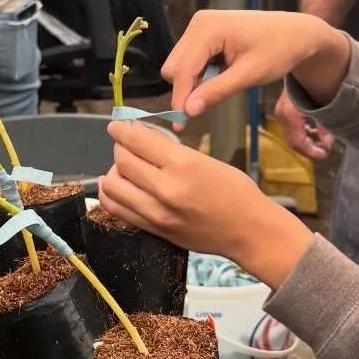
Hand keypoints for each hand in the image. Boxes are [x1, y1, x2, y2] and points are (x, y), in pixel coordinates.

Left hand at [99, 121, 311, 289]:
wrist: (249, 232)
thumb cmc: (236, 192)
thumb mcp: (208, 161)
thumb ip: (174, 153)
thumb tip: (145, 142)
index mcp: (183, 165)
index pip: (138, 141)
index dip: (122, 130)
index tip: (116, 126)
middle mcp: (165, 189)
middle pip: (122, 161)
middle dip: (120, 148)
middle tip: (126, 145)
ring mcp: (157, 213)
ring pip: (112, 186)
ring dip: (112, 171)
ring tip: (123, 168)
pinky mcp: (154, 230)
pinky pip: (117, 209)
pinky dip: (109, 195)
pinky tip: (114, 187)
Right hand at [164, 10, 350, 119]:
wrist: (296, 32)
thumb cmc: (279, 51)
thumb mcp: (250, 75)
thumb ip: (217, 91)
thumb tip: (188, 111)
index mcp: (208, 28)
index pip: (182, 70)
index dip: (180, 99)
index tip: (180, 125)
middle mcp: (198, 22)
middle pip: (174, 67)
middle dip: (185, 90)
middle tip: (208, 106)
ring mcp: (199, 25)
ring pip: (179, 65)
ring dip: (193, 83)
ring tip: (223, 85)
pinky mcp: (203, 32)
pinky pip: (189, 60)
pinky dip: (199, 75)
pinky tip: (221, 76)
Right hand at [273, 87, 333, 161]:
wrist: (309, 60)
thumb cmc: (319, 81)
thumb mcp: (325, 106)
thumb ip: (326, 127)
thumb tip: (327, 142)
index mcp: (289, 115)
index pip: (298, 143)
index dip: (313, 153)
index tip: (326, 153)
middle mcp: (282, 113)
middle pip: (295, 142)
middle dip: (312, 147)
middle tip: (327, 147)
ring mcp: (281, 110)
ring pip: (294, 135)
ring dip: (309, 139)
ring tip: (324, 137)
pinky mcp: (284, 107)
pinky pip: (292, 126)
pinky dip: (304, 131)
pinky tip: (315, 129)